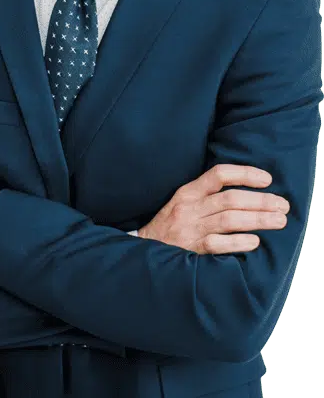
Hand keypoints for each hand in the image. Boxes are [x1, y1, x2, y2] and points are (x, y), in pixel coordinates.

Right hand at [138, 164, 289, 253]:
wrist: (143, 251)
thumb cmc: (169, 226)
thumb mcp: (182, 203)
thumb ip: (207, 196)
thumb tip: (246, 193)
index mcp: (188, 192)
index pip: (219, 175)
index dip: (245, 174)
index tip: (267, 179)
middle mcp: (189, 208)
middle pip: (231, 199)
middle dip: (261, 201)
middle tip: (283, 205)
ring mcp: (190, 229)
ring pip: (229, 220)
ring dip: (258, 219)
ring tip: (279, 221)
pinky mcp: (191, 250)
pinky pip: (219, 244)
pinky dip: (239, 242)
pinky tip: (255, 242)